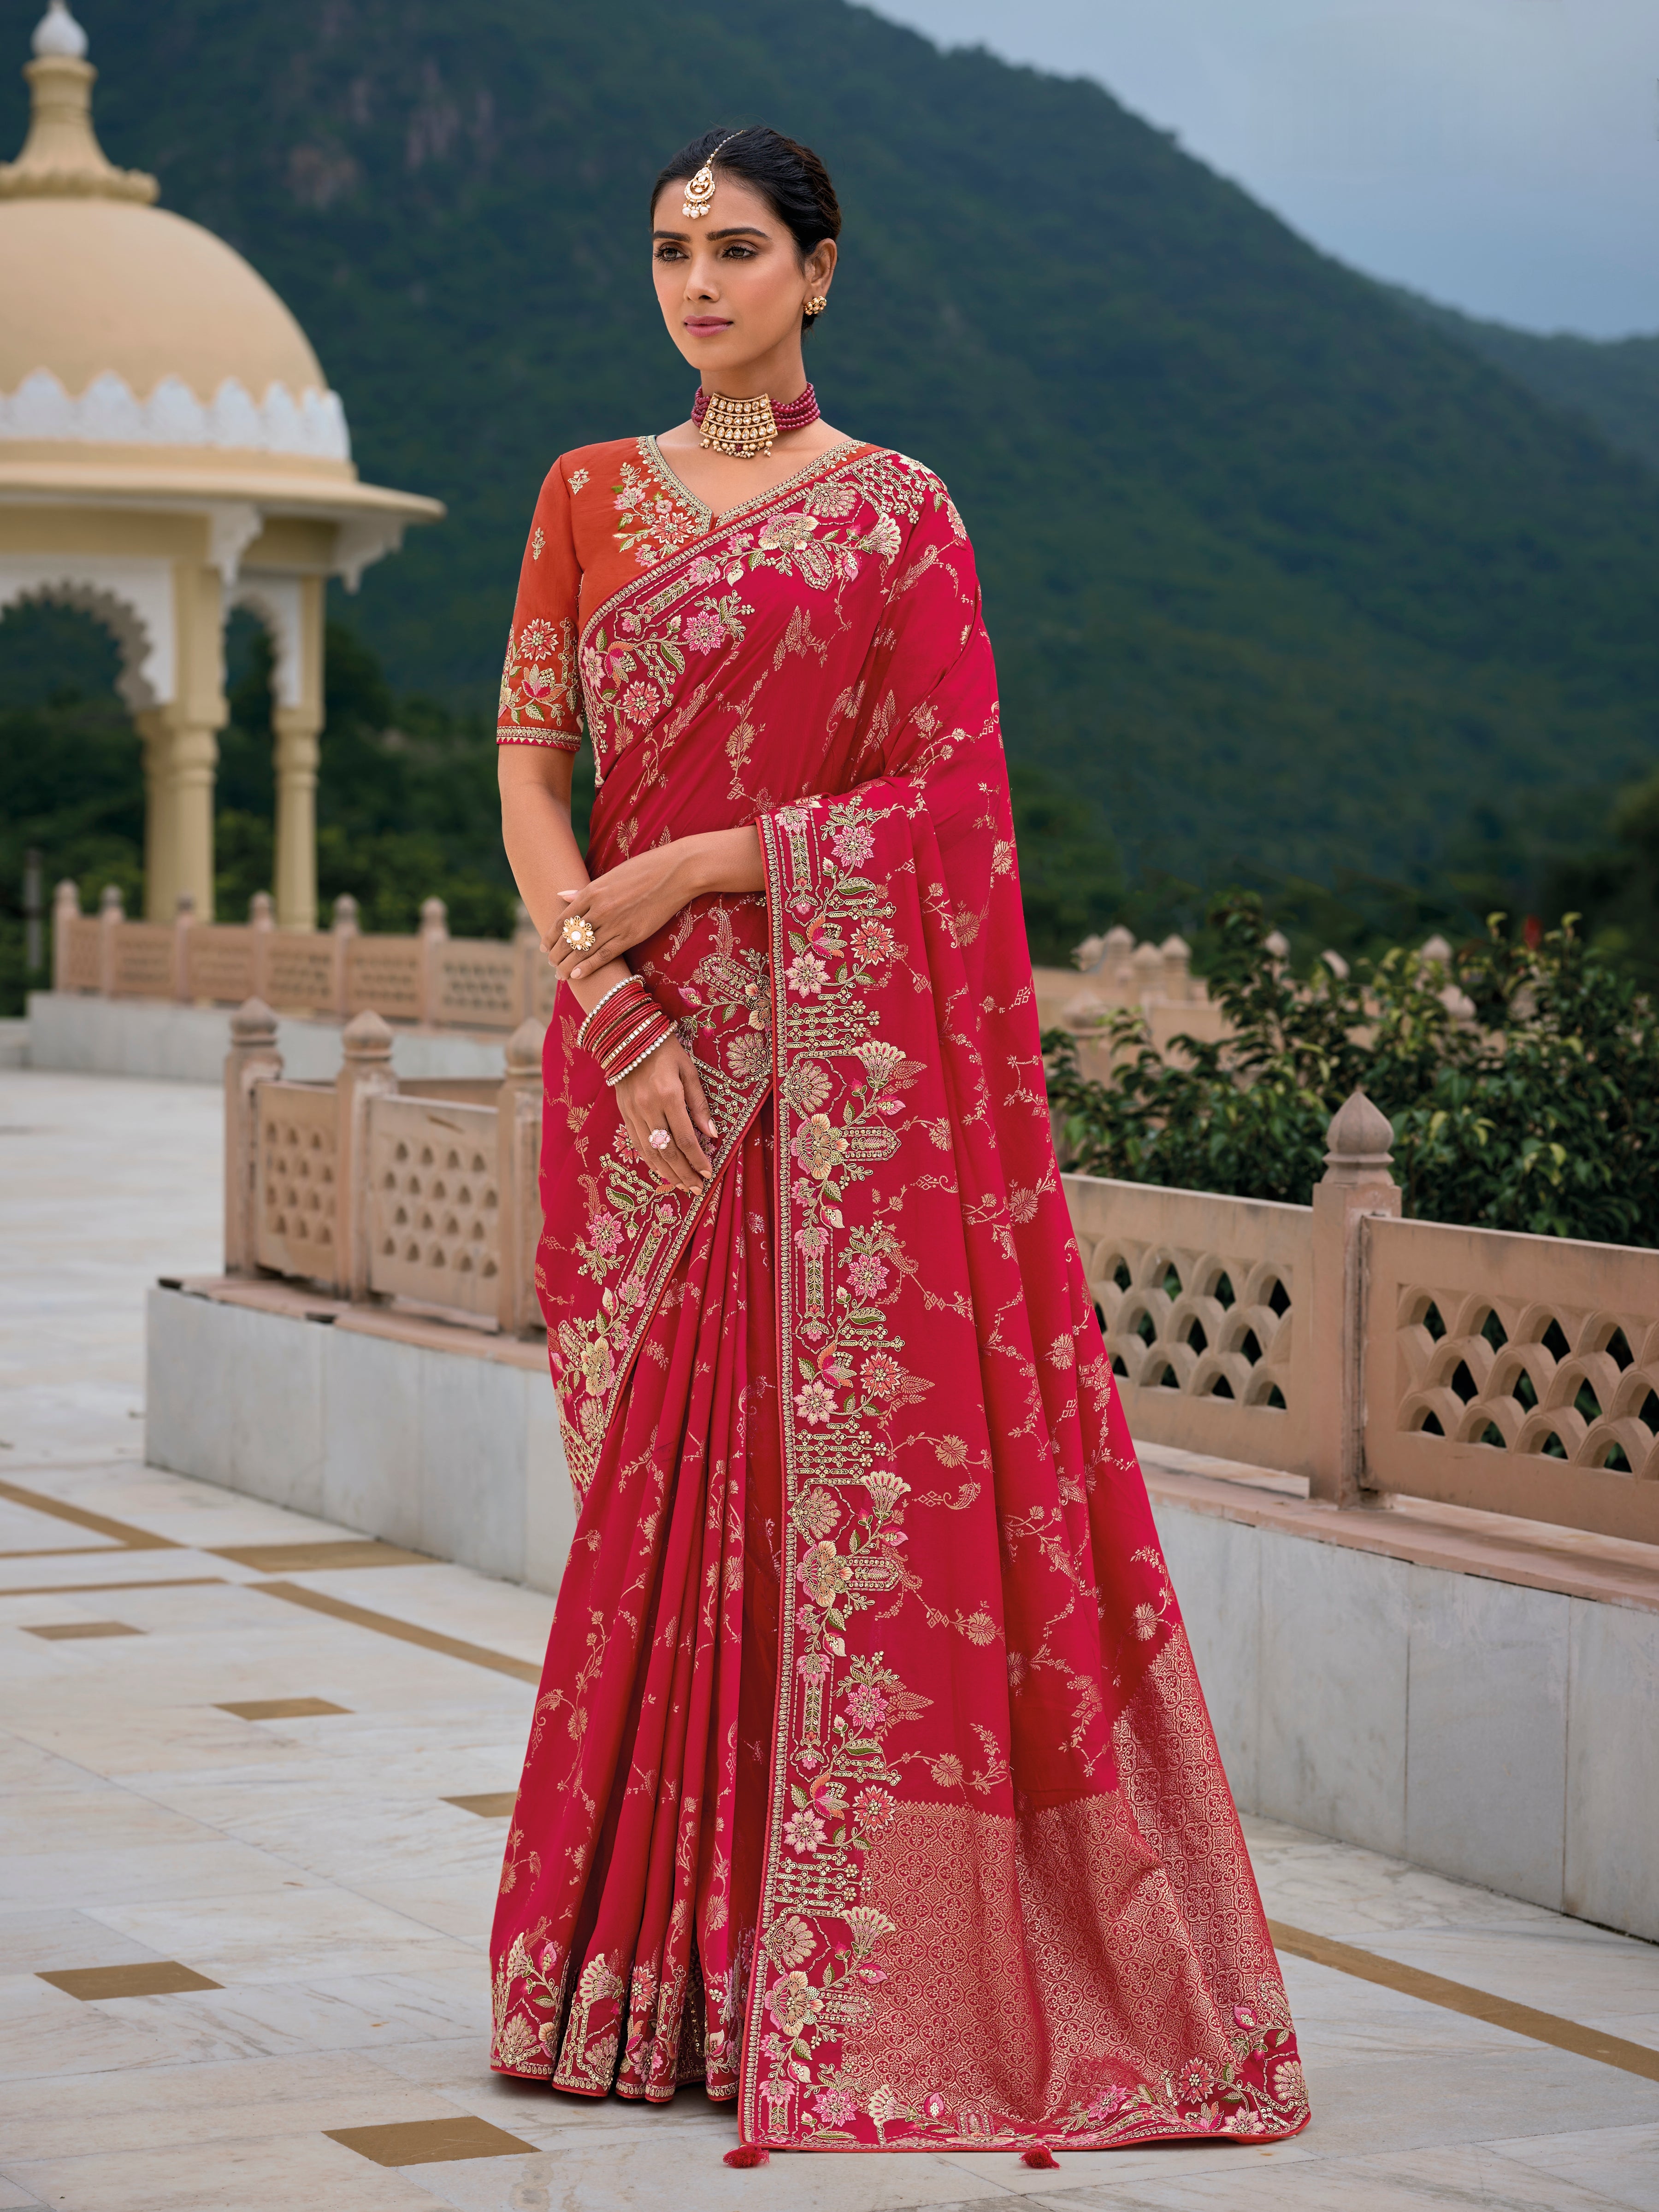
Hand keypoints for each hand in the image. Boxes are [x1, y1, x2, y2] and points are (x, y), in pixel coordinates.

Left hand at [547, 846, 700, 983]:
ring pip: (583, 949)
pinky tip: (576, 975)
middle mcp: (599, 909)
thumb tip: (561, 896)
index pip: (563, 919)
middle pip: (570, 937)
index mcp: (592, 892)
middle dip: (557, 953)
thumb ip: (585, 890)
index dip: (551, 935)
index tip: (544, 946)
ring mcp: (615, 923)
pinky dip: (588, 966)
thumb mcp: (611, 876)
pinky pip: (604, 955)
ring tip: (559, 974)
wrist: (676, 872)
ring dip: (568, 964)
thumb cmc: (645, 869)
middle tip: (551, 964)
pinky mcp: (631, 935)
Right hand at [615, 1037, 717, 1192]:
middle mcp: (648, 1107)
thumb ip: (699, 1104)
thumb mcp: (689, 1071)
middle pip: (667, 1150)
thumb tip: (712, 1134)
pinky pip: (637, 1143)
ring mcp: (632, 1112)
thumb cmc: (665, 1049)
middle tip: (697, 1188)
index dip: (697, 1159)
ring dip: (667, 1172)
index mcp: (668, 1095)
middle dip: (683, 1173)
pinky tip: (661, 1170)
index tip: (708, 1173)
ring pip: (650, 1151)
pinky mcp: (623, 1113)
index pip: (685, 1137)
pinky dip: (649, 1160)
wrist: (627, 1036)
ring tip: (681, 1185)